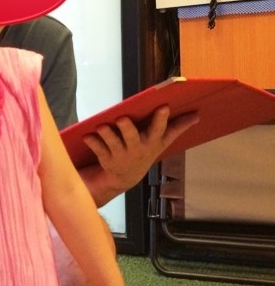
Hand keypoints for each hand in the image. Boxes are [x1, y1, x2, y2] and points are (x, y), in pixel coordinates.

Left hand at [81, 106, 198, 205]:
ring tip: (102, 126)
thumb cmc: (144, 153)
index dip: (161, 120)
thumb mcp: (162, 142)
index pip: (160, 130)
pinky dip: (92, 142)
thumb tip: (197, 115)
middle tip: (122, 118)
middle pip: (133, 136)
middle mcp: (137, 149)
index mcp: (152, 142)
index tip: (163, 107)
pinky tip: (87, 136)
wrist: (124, 178)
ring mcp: (120, 154)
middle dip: (127, 128)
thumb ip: (178, 128)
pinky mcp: (106, 158)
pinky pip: (98, 148)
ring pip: (113, 142)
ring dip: (107, 133)